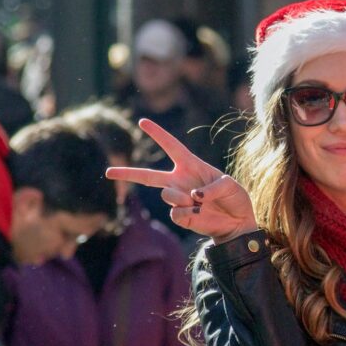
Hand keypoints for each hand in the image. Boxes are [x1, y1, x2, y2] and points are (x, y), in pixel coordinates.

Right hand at [106, 119, 258, 242]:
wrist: (238, 223)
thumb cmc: (235, 199)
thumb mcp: (230, 186)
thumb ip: (213, 187)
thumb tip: (193, 196)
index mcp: (191, 165)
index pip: (171, 146)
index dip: (157, 133)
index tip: (142, 121)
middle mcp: (180, 181)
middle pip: (148, 176)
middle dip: (127, 173)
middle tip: (107, 172)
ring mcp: (179, 199)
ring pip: (166, 194)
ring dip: (181, 197)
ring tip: (198, 202)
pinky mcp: (181, 217)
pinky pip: (176, 213)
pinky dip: (189, 213)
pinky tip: (199, 214)